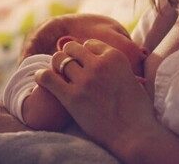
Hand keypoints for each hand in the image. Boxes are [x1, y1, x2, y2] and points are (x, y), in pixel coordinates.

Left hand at [35, 39, 158, 155]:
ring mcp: (85, 81)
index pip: (90, 43)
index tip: (84, 60)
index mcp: (115, 57)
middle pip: (73, 48)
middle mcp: (98, 65)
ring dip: (57, 65)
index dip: (86, 52)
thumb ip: (118, 67)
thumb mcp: (132, 78)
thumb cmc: (137, 110)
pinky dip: (42, 76)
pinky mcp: (72, 97)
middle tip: (68, 64)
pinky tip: (41, 78)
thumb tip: (108, 63)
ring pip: (59, 60)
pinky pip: (49, 78)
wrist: (134, 135)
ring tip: (57, 72)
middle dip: (69, 54)